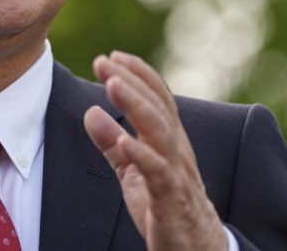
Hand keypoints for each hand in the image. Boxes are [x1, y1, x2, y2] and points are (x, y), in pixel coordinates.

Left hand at [83, 51, 226, 250]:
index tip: (112, 55)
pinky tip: (124, 141)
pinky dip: (143, 155)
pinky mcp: (172, 200)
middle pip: (157, 107)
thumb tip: (90, 112)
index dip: (137, 74)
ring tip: (113, 85)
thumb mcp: (133, 171)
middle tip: (104, 61)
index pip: (157, 98)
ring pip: (161, 132)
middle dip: (131, 80)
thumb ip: (112, 143)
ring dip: (136, 106)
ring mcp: (177, 173)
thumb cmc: (165, 206)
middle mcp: (177, 150)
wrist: (196, 249)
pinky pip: (159, 174)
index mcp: (170, 140)